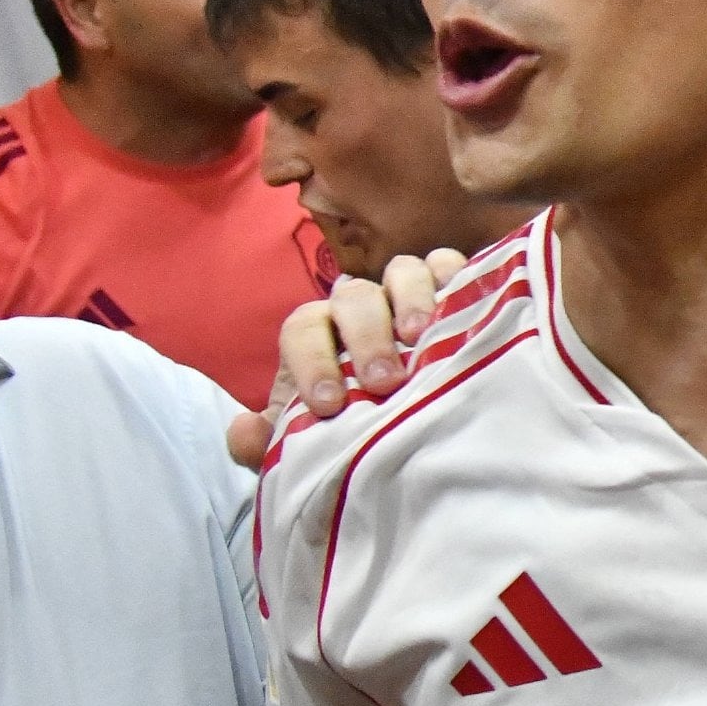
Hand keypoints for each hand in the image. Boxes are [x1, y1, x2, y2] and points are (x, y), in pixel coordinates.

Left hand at [228, 252, 469, 466]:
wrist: (411, 419)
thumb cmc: (357, 422)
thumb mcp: (311, 439)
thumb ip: (271, 440)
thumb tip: (244, 431)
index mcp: (320, 334)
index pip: (303, 328)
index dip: (312, 361)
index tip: (328, 404)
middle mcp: (360, 307)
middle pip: (354, 298)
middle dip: (365, 336)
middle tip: (382, 382)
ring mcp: (406, 293)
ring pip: (402, 272)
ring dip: (410, 299)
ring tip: (420, 338)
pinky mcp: (451, 288)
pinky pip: (450, 265)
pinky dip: (454, 275)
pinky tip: (461, 307)